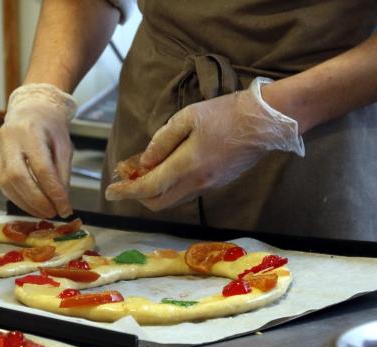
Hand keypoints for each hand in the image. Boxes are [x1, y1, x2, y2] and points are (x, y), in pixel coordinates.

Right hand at [0, 84, 76, 217]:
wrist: (30, 109)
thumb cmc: (50, 127)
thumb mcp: (64, 145)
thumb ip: (63, 171)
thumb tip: (62, 200)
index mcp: (30, 132)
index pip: (42, 167)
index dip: (53, 191)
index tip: (65, 207)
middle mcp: (10, 140)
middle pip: (19, 177)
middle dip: (37, 200)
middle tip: (53, 213)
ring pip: (8, 184)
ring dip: (26, 203)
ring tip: (44, 212)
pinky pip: (3, 185)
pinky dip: (18, 199)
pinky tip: (31, 206)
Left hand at [105, 77, 304, 210]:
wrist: (265, 121)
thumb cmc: (226, 113)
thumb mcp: (188, 118)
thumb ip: (162, 141)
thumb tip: (145, 162)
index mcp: (187, 166)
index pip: (148, 187)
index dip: (126, 191)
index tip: (110, 190)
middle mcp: (197, 183)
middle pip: (157, 202)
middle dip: (137, 196)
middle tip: (127, 179)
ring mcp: (209, 186)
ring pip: (172, 199)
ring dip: (154, 191)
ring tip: (145, 170)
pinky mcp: (217, 183)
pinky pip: (186, 192)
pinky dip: (170, 186)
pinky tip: (167, 169)